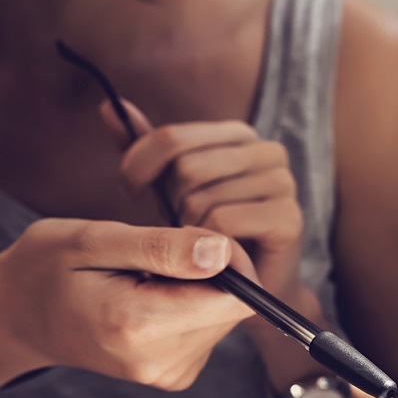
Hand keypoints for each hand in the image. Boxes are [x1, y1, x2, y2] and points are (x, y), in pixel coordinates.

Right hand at [0, 218, 255, 389]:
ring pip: (223, 319)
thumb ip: (162, 247)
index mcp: (138, 326)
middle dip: (212, 272)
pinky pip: (208, 331)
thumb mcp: (94, 240)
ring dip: (198, 289)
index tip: (191, 235)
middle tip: (158, 254)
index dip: (228, 258)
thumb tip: (222, 253)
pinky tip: (149, 297)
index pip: (233, 297)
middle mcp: (158, 362)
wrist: (17, 317)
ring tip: (146, 277)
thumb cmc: (47, 267)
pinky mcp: (174, 376)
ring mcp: (166, 375)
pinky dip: (190, 307)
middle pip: (232, 309)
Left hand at [102, 101, 304, 301]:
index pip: (172, 138)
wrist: (249, 291)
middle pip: (186, 169)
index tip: (132, 191)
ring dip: (189, 231)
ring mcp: (283, 183)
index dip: (138, 165)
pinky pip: (223, 222)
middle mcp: (267, 151)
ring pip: (202, 199)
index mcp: (239, 135)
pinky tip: (214, 258)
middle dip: (170, 206)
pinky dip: (207, 246)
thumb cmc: (207, 236)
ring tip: (200, 246)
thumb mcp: (169, 188)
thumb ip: (146, 151)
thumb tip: (108, 105)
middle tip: (181, 229)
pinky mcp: (289, 217)